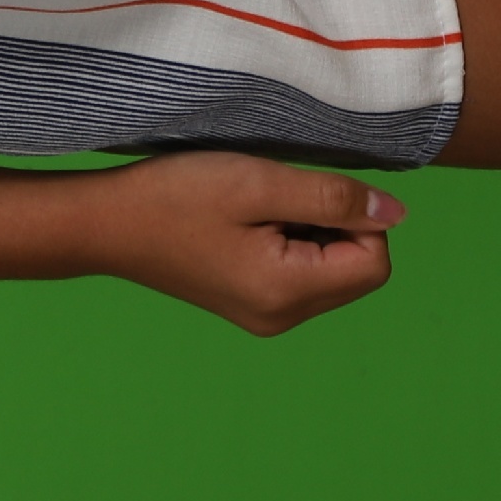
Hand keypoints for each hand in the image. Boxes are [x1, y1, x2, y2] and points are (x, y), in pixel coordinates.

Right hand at [92, 151, 406, 334]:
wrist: (105, 224)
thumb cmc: (175, 197)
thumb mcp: (258, 183)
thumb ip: (332, 198)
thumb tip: (395, 213)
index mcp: (288, 292)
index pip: (375, 263)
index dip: (358, 219)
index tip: (305, 192)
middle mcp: (283, 317)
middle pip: (357, 273)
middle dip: (335, 228)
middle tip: (276, 200)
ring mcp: (264, 316)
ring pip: (331, 274)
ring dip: (312, 235)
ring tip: (257, 211)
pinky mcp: (249, 306)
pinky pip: (301, 278)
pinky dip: (290, 246)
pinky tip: (246, 225)